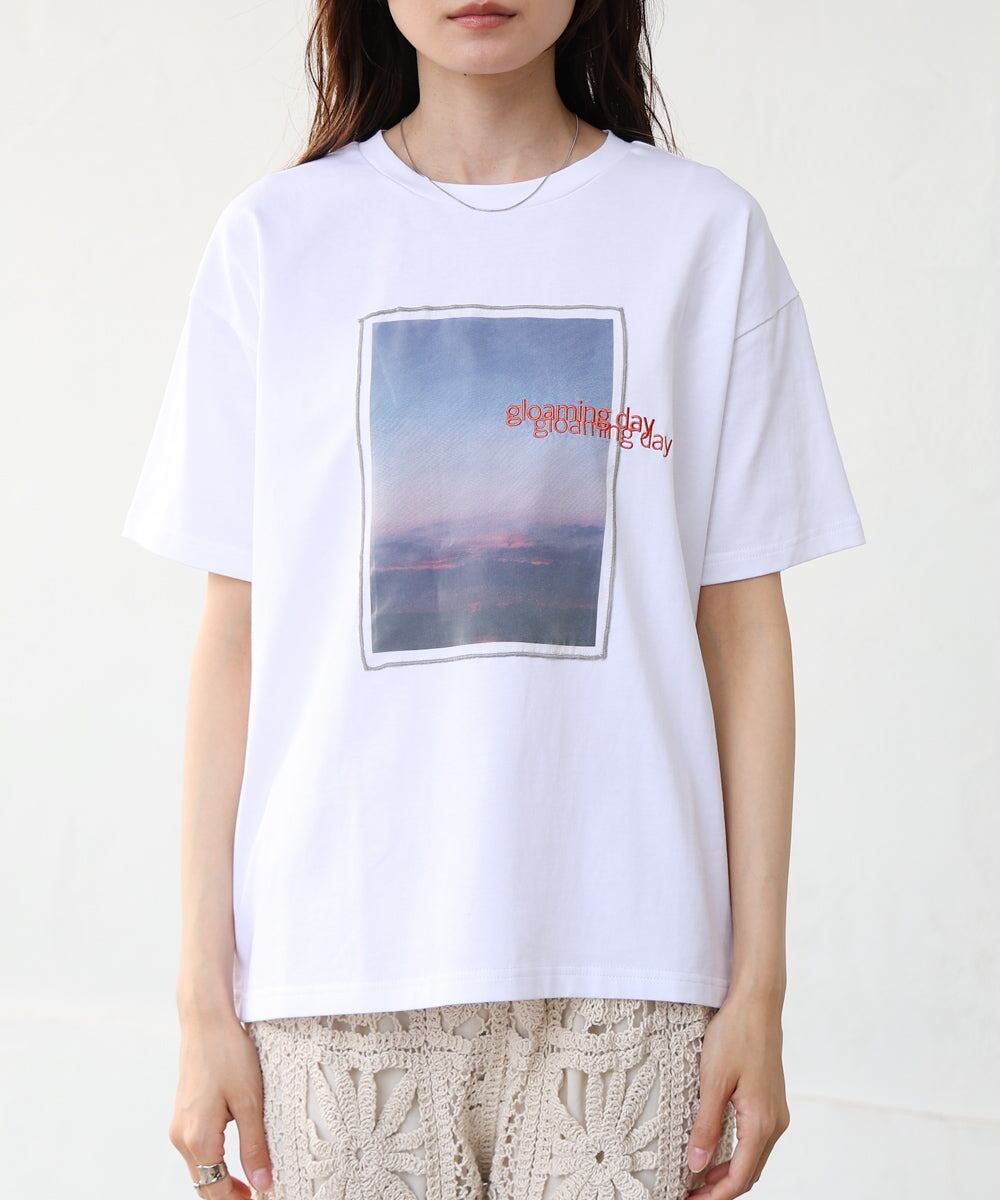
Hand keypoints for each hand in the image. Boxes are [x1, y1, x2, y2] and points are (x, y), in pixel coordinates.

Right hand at [168, 1009, 273, 1197]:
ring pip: (198, 1167)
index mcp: (197, 1138)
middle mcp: (181, 1136)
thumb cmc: (229, 1055)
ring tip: (250, 1176)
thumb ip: (254, 1146)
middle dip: (227, 1193)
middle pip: (203, 1182)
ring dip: (219, 1177)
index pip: (214, 1188)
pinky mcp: (183, 1114)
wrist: (206, 1021)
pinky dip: (212, 1160)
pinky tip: (233, 1152)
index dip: (236, 1199)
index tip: (260, 1197)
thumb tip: (262, 1183)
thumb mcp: (249, 1102)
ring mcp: (179, 1125)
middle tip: (258, 1190)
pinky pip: (195, 1149)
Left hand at [683, 993, 789, 1197]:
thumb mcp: (713, 1081)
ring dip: (728, 1173)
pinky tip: (717, 1152)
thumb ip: (706, 1126)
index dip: (715, 1196)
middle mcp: (775, 1123)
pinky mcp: (771, 1101)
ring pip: (753, 1157)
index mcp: (761, 1123)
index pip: (739, 1177)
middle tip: (689, 1195)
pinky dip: (737, 1154)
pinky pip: (755, 1140)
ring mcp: (776, 1112)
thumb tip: (697, 1166)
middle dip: (720, 1189)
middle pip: (749, 1173)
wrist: (757, 1004)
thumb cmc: (735, 1036)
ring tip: (698, 1180)